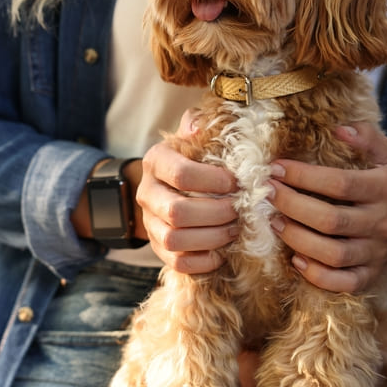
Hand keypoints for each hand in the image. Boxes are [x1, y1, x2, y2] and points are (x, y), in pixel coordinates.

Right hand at [136, 109, 238, 273]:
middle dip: (216, 213)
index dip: (214, 181)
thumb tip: (197, 128)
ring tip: (234, 230)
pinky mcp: (158, 248)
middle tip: (240, 210)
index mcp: (156, 162)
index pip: (181, 174)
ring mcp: (150, 223)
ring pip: (175, 240)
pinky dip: (203, 261)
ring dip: (212, 238)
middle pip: (177, 211)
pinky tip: (221, 251)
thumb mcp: (193, 136)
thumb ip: (197, 124)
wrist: (171, 186)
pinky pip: (177, 263)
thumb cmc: (193, 158)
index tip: (237, 183)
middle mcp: (147, 193)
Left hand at [268, 122, 386, 293]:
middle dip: (293, 206)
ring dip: (297, 239)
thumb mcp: (386, 156)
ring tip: (274, 222)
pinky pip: (342, 283)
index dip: (303, 176)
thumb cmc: (385, 186)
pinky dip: (316, 275)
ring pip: (334, 255)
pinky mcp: (369, 276)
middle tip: (268, 194)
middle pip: (332, 221)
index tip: (275, 168)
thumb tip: (339, 128)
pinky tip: (295, 259)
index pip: (340, 184)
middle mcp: (384, 223)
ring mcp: (377, 253)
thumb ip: (366, 138)